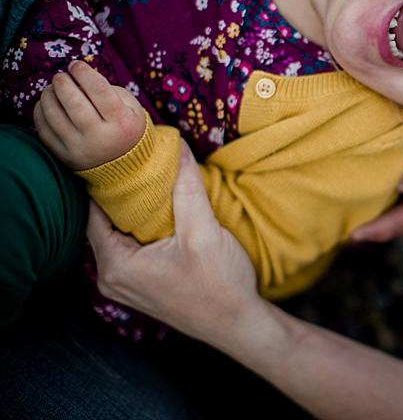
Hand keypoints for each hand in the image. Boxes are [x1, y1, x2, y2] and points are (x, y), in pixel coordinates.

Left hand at [34, 60, 145, 169]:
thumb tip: (77, 76)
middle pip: (73, 102)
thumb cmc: (124, 126)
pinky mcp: (64, 155)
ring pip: (54, 115)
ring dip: (48, 95)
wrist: (123, 164)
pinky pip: (43, 129)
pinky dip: (41, 111)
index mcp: (121, 122)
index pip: (99, 90)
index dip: (83, 72)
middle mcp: (100, 137)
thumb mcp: (130, 106)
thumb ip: (107, 89)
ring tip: (53, 88)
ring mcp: (80, 148)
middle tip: (61, 76)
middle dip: (62, 82)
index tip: (76, 65)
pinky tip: (47, 104)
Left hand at [87, 139, 260, 343]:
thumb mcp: (203, 231)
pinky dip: (145, 227)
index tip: (121, 157)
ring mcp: (127, 285)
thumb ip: (186, 189)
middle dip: (123, 194)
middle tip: (141, 163)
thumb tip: (179, 148)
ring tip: (154, 182)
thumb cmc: (220, 286)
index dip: (105, 182)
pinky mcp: (143, 285)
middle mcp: (112, 278)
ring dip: (136, 210)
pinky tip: (165, 211)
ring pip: (121, 234)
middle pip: (106, 223)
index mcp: (116, 267)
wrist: (240, 324)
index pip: (93, 213)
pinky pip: (134, 247)